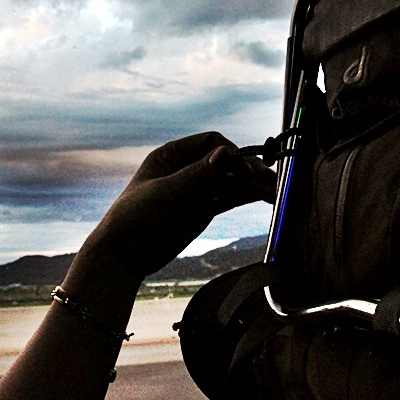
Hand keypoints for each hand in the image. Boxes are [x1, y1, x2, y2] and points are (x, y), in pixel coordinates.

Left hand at [79, 132, 277, 282]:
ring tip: (275, 190)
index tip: (243, 170)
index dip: (230, 153)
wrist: (123, 255)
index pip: (210, 143)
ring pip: (231, 180)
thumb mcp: (165, 194)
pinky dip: (248, 196)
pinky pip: (230, 197)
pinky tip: (266, 198)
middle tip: (269, 180)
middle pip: (225, 162)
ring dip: (253, 183)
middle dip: (247, 169)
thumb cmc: (134, 218)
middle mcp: (186, 169)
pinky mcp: (204, 209)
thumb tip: (226, 154)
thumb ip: (196, 176)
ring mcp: (197, 189)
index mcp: (171, 155)